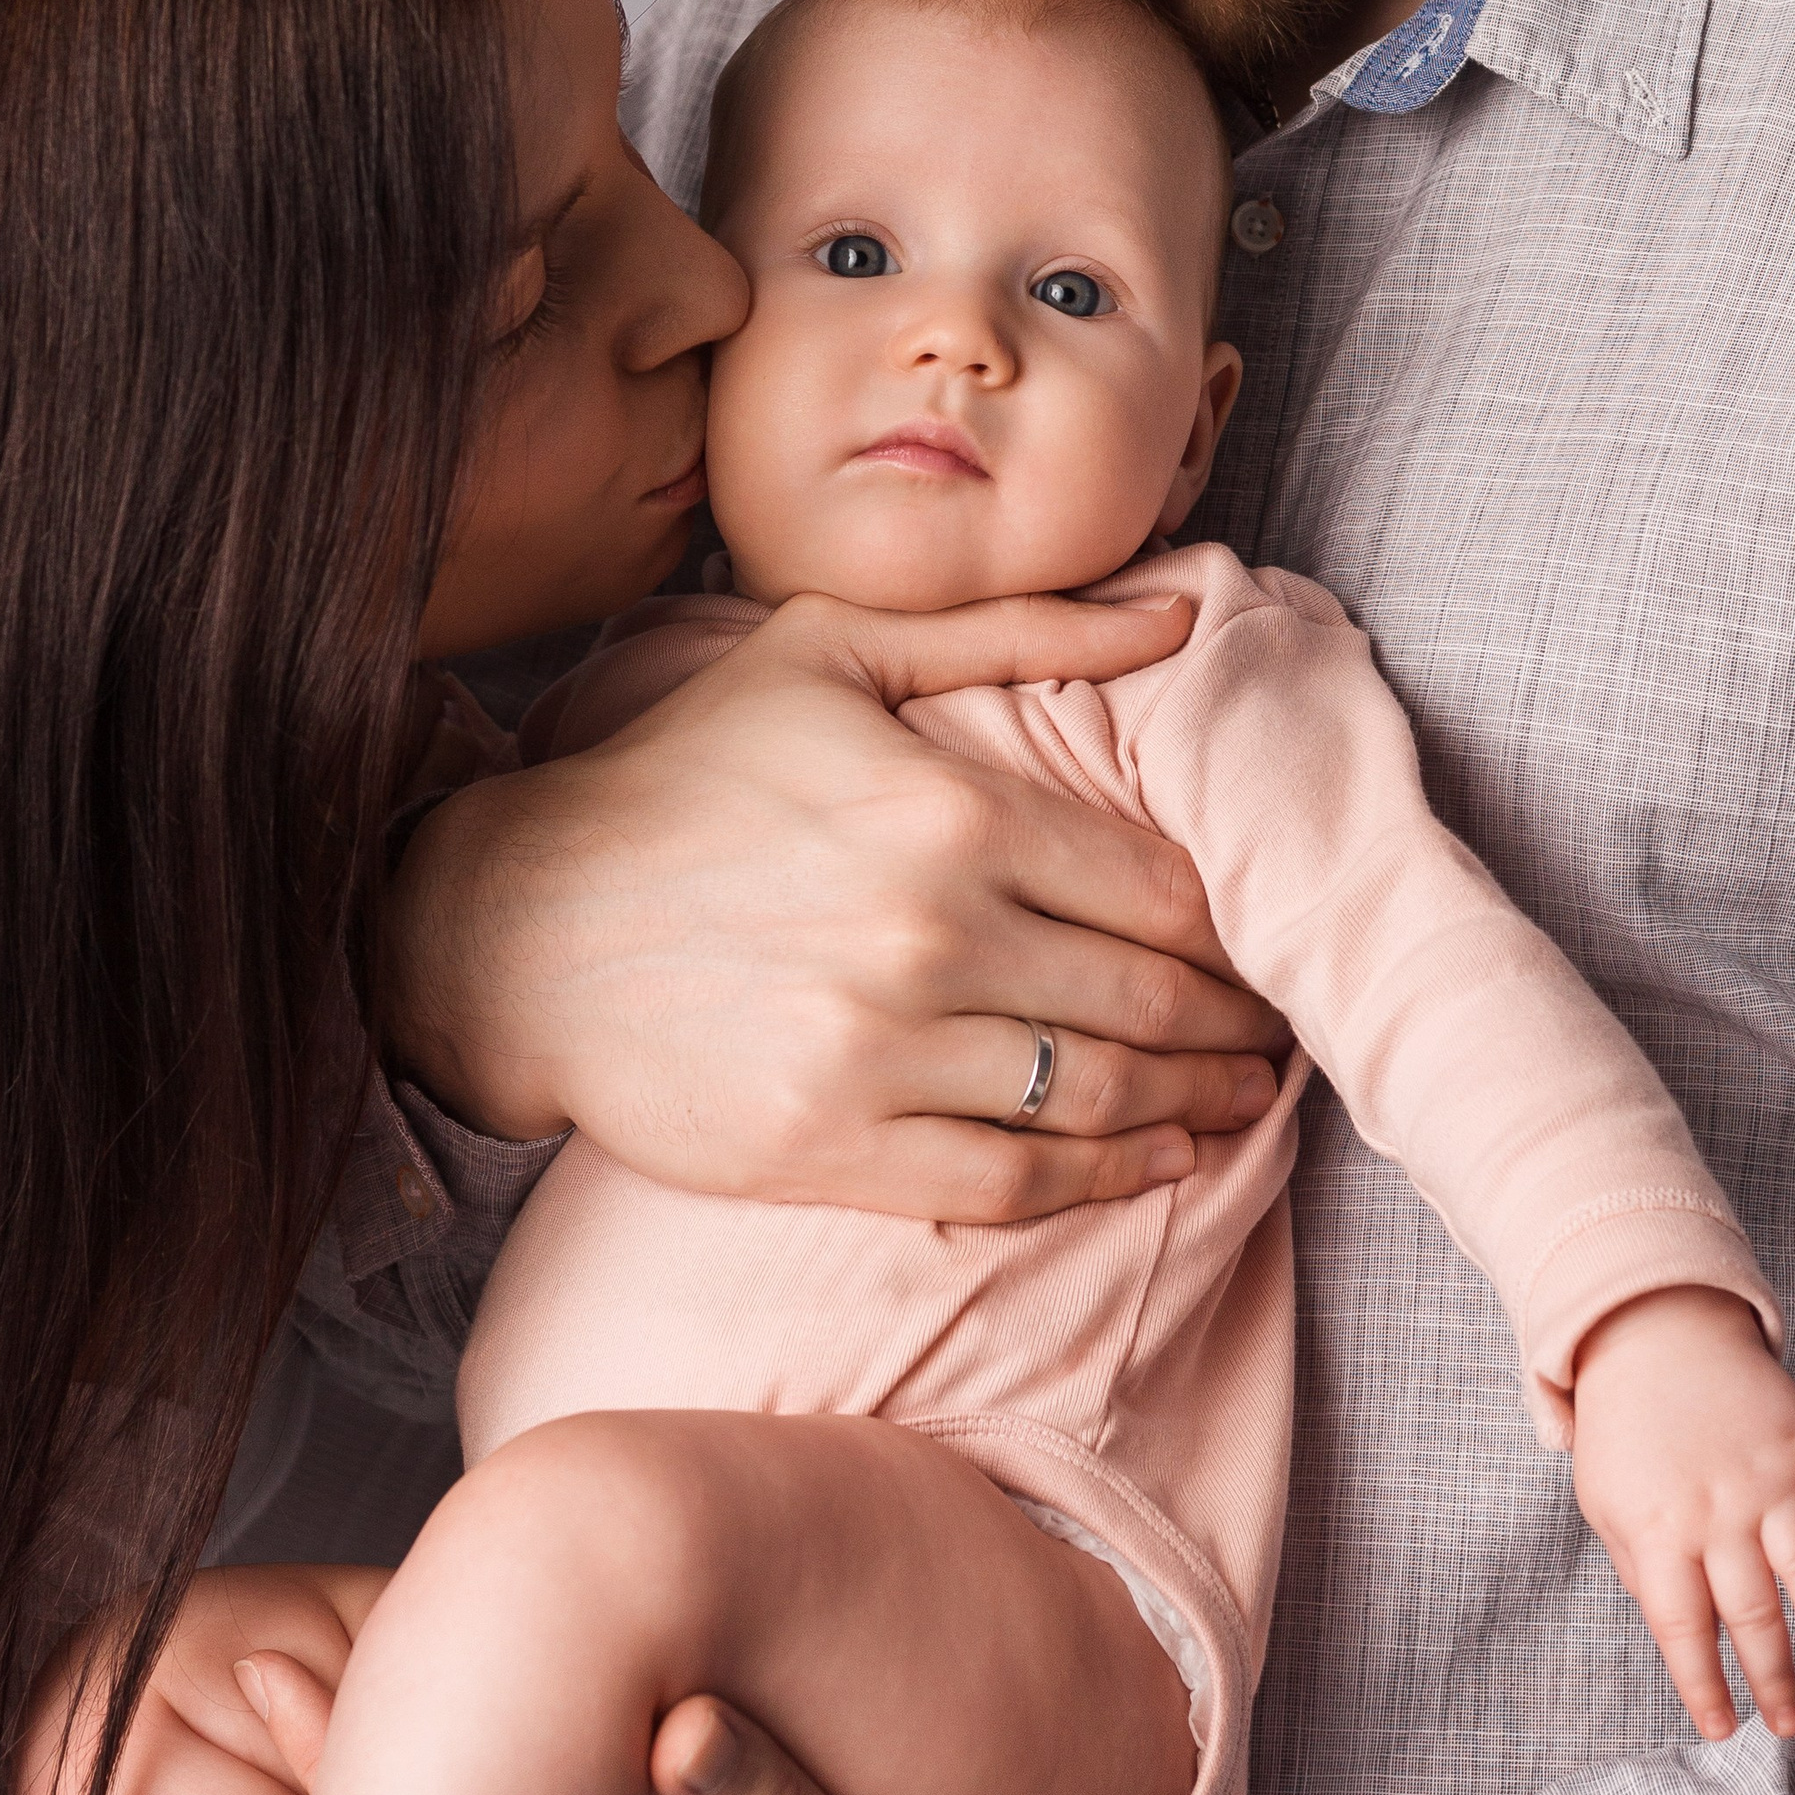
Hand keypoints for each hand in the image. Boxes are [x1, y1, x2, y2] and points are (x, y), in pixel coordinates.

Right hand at [384, 588, 1286, 1216]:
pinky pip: (1013, 1182)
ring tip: (1240, 1100)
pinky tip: (1159, 1164)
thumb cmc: (680, 772)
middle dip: (1233, 1024)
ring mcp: (880, 1051)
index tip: (1261, 940)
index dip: (1229, 923)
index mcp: (946, 810)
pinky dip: (1109, 1181)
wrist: (517, 922)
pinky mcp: (832, 1146)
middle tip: (1276, 1033)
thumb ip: (1016, 630)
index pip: (1153, 886)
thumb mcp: (832, 652)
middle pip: (1147, 998)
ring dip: (1195, 1105)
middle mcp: (928, 933)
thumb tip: (1177, 613)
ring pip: (1099, 1097)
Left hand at [1571, 1286, 1794, 1739]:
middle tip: (1791, 1727)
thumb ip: (1639, 1567)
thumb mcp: (1602, 1499)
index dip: (1702, 1685)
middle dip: (1773, 1678)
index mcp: (1657, 1526)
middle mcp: (1716, 1508)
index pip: (1681, 1628)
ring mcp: (1767, 1475)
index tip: (1722, 1730)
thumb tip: (1684, 1633)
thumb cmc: (1624, 1428)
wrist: (1651, 1328)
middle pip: (1751, 1612)